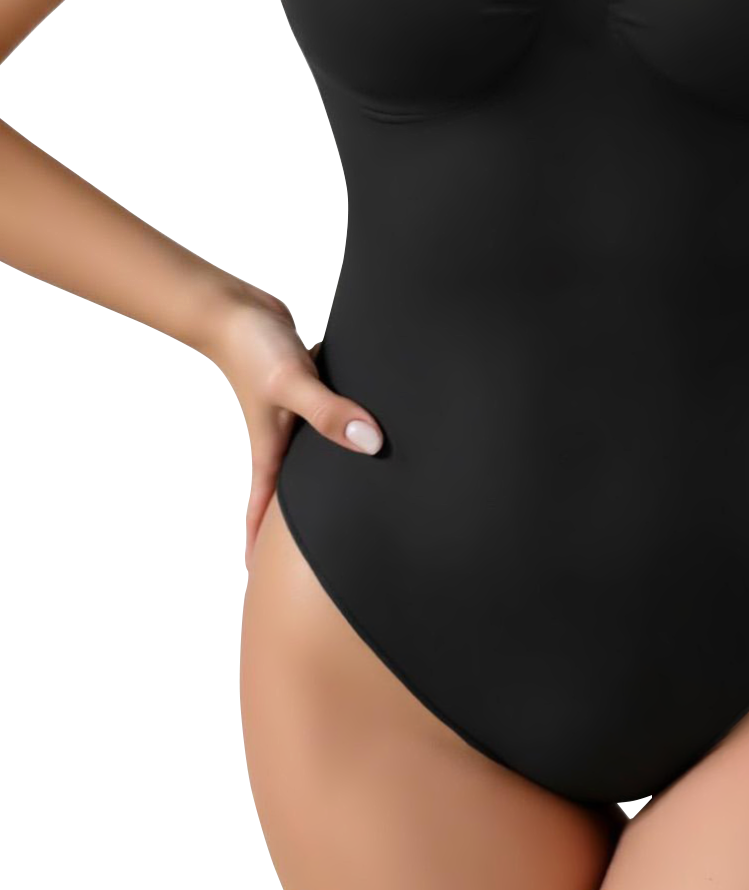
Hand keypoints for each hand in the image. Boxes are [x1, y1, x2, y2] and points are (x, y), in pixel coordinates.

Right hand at [203, 286, 383, 567]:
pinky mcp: (311, 391)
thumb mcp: (292, 384)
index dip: (263, 548)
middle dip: (302, 525)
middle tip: (323, 556)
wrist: (237, 307)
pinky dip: (346, 429)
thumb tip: (370, 443)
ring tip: (356, 504)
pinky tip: (371, 432)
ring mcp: (297, 416)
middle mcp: (284, 440)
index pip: (265, 512)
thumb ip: (330, 412)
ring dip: (331, 477)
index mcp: (272, 451)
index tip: (261, 581)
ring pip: (318, 459)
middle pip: (294, 494)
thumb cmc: (254, 348)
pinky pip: (332, 420)